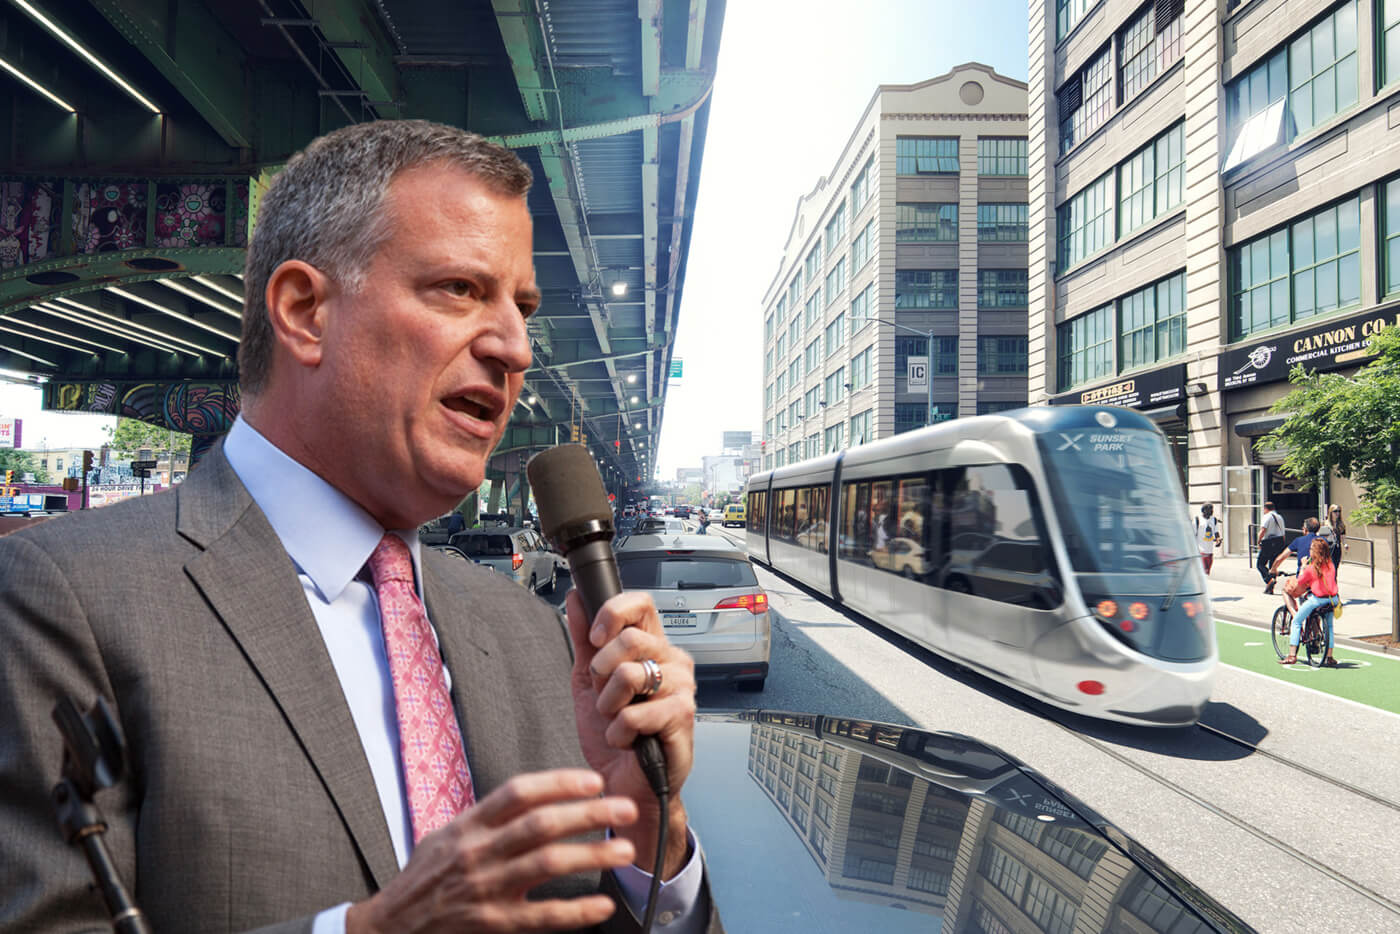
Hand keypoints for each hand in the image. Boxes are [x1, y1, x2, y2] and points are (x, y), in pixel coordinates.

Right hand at [346, 770, 636, 933]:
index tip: (592, 781)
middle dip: (588, 813)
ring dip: (592, 854)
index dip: (559, 783)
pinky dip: (576, 910)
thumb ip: (485, 818)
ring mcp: (486, 890)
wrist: (389, 929)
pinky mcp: (493, 924)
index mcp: (468, 826)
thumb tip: (531, 799)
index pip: (518, 792)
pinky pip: (543, 916)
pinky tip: (601, 903)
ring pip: (548, 864)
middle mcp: (478, 853)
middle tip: (623, 808)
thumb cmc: (422, 880)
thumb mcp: (445, 836)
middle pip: (541, 824)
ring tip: (624, 849)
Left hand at [564, 590, 695, 877]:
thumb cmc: (614, 734)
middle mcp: (672, 661)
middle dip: (602, 673)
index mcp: (652, 647)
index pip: (641, 603)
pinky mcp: (682, 716)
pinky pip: (635, 712)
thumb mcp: (589, 683)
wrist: (624, 784)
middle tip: (605, 697)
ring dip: (608, 705)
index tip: (595, 638)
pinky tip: (627, 741)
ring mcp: (681, 688)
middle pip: (631, 639)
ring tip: (616, 721)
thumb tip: (575, 598)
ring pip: (631, 674)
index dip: (613, 613)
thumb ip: (584, 640)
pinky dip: (619, 732)